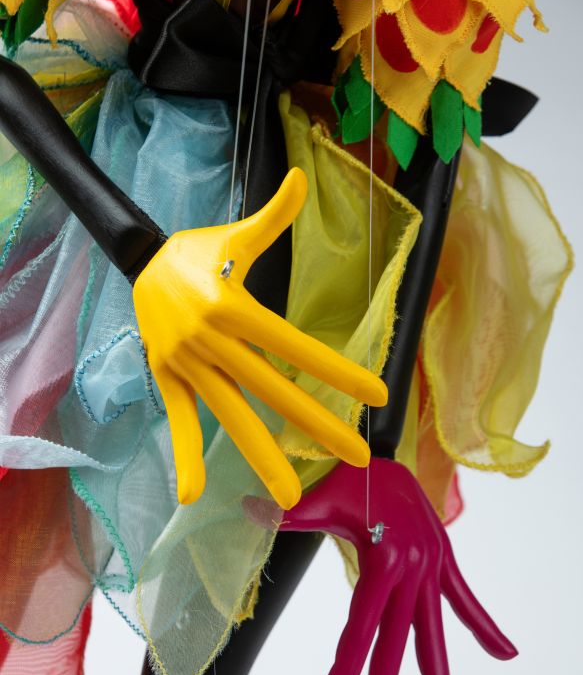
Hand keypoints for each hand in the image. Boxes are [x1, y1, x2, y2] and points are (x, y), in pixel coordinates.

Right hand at [133, 168, 386, 508]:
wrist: (136, 262)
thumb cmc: (195, 250)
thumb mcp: (233, 235)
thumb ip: (273, 217)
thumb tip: (302, 177)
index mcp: (235, 307)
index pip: (297, 346)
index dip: (338, 372)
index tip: (377, 396)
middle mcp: (213, 340)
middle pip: (274, 389)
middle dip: (318, 425)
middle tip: (358, 458)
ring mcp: (188, 364)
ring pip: (231, 415)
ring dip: (262, 457)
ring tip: (292, 497)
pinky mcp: (168, 378)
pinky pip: (180, 419)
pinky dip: (186, 455)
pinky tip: (194, 494)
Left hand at [281, 458, 516, 674]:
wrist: (388, 450)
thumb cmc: (351, 474)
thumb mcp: (322, 495)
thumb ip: (290, 512)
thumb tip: (249, 511)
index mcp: (382, 557)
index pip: (360, 625)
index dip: (346, 669)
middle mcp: (412, 567)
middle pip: (396, 641)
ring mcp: (432, 566)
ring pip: (434, 631)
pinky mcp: (443, 560)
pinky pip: (464, 599)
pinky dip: (484, 626)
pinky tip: (504, 655)